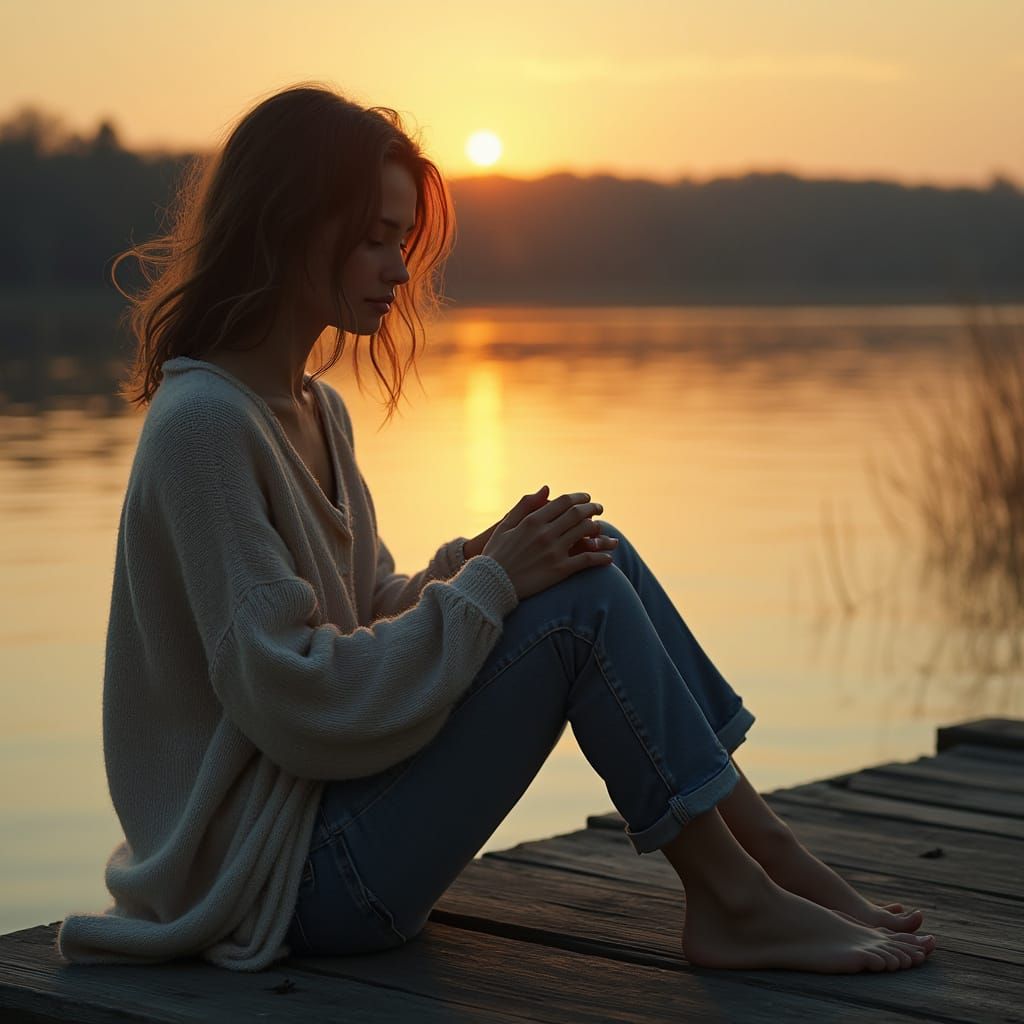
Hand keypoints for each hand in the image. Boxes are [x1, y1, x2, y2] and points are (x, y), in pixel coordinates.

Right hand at [479, 486, 618, 599]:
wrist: (490, 584)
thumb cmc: (495, 554)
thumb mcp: (505, 525)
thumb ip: (525, 504)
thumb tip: (546, 488)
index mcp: (532, 520)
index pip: (563, 502)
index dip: (579, 498)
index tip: (586, 499)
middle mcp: (545, 533)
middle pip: (577, 514)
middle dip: (592, 509)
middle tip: (599, 509)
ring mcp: (554, 551)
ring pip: (584, 533)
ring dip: (597, 529)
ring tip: (601, 529)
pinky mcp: (559, 570)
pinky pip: (586, 560)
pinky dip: (600, 558)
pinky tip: (608, 558)